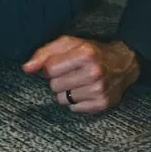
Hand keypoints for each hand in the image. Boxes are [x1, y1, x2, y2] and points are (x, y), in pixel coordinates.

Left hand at [22, 37, 138, 112]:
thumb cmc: (92, 51)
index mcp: (85, 53)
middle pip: (54, 86)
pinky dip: (77, 101)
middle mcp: (94, 72)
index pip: (49, 69)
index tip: (60, 63)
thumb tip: (27, 68)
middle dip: (59, 80)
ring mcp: (99, 90)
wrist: (124, 62)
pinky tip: (86, 90)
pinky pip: (74, 108)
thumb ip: (45, 53)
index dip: (50, 67)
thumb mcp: (69, 43)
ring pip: (62, 99)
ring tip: (80, 81)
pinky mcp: (102, 104)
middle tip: (72, 72)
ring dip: (67, 91)